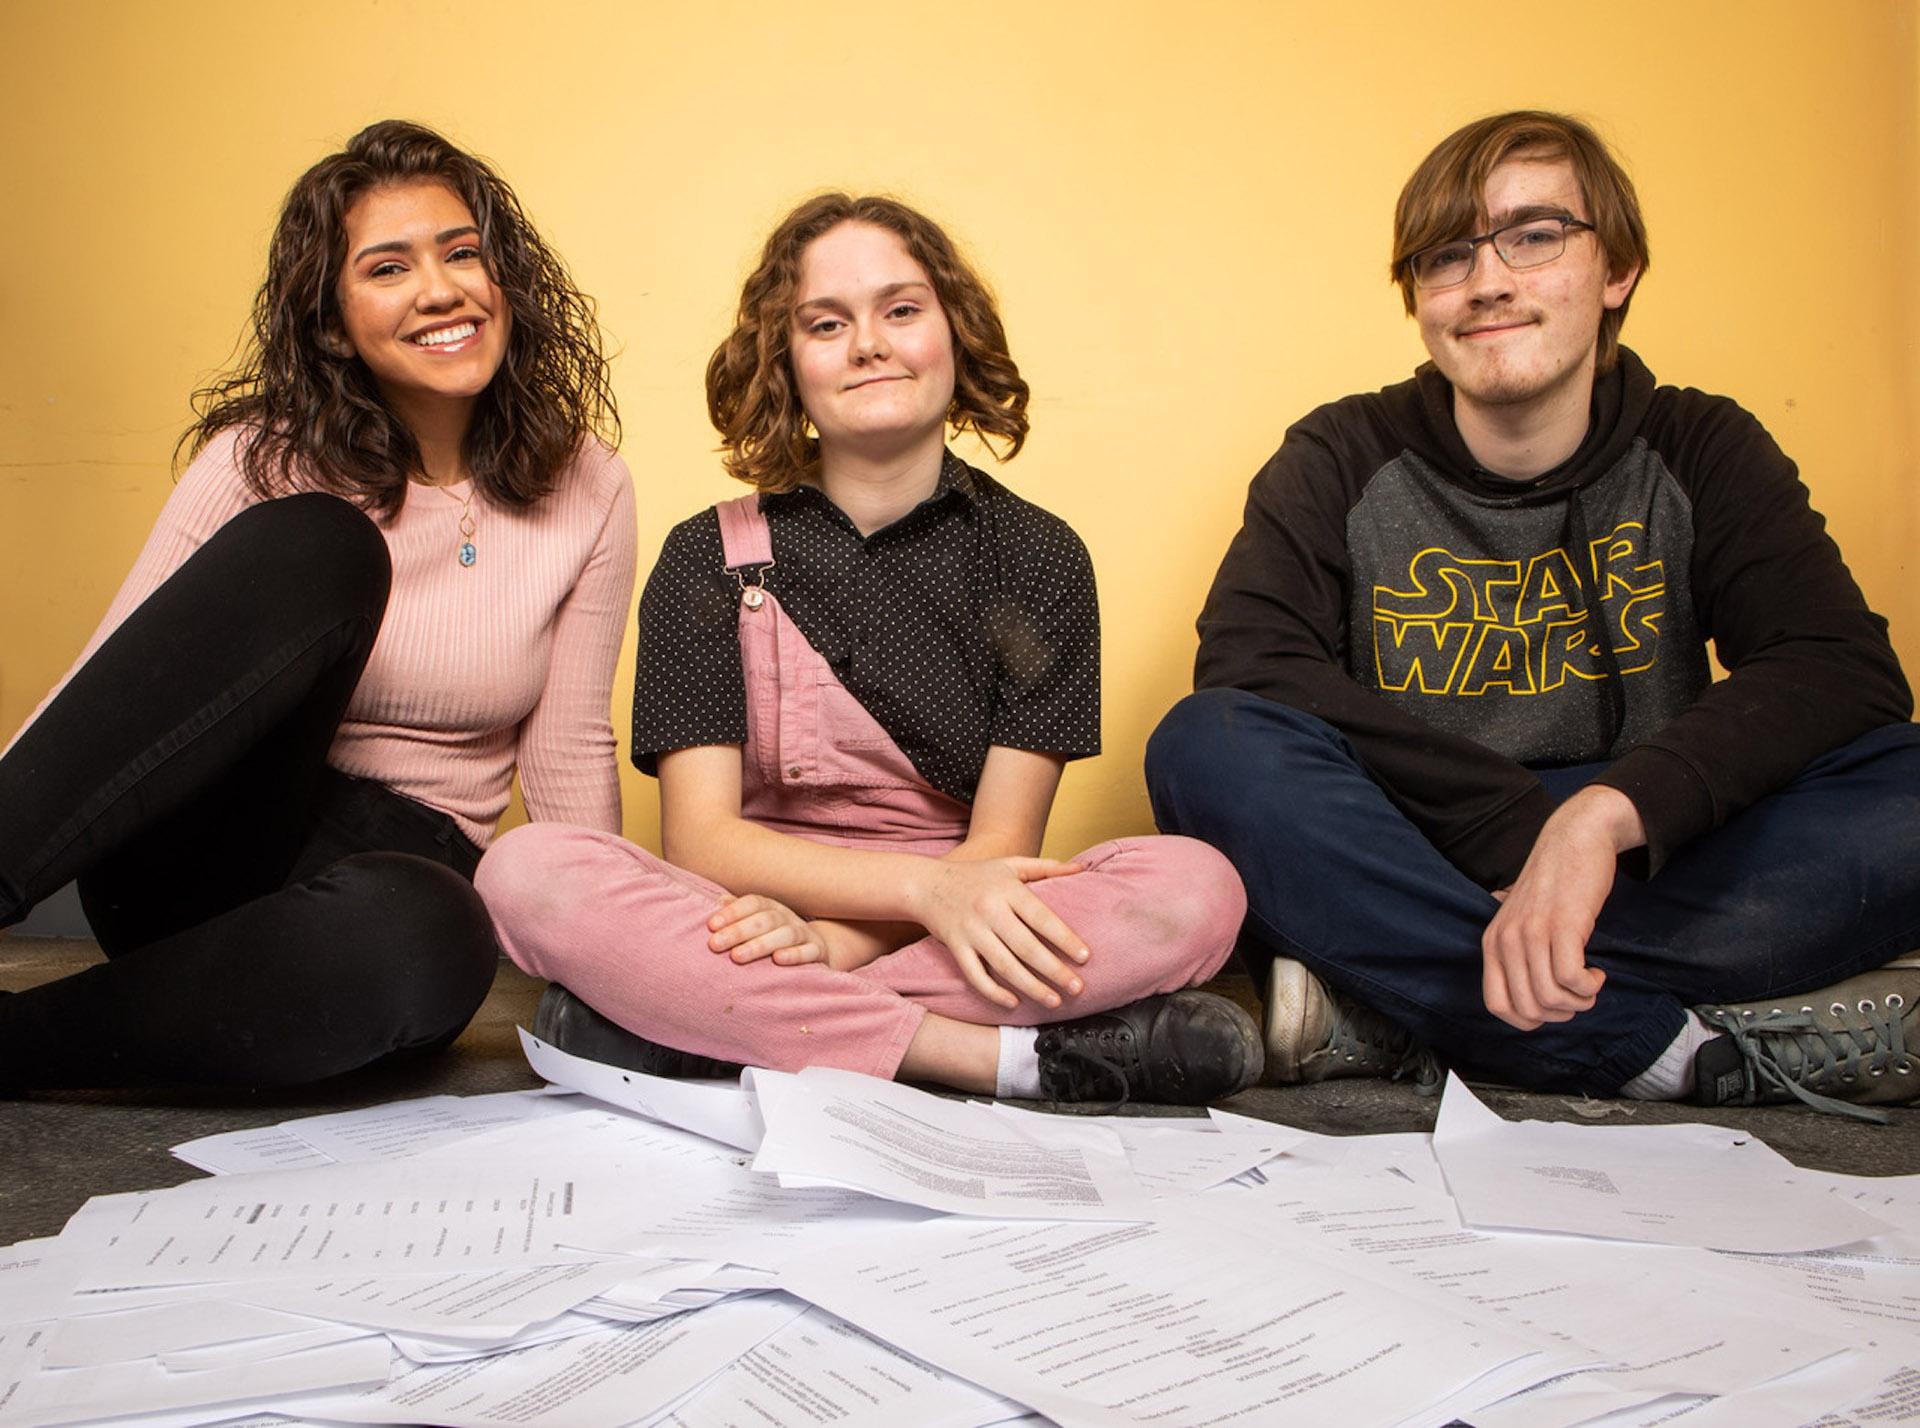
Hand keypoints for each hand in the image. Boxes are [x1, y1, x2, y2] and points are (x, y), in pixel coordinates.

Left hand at [707, 894, 829, 966]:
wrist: (816, 949)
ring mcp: (804, 934)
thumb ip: (738, 913)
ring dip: (760, 945)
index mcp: (771, 907)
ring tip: (736, 956)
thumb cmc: (775, 936)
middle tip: (715, 944)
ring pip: (785, 935)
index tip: (711, 925)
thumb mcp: (757, 922)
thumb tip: (718, 901)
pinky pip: (808, 951)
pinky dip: (794, 955)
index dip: (732, 912)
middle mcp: (788, 917)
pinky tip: (778, 960)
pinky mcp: (818, 952)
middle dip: (738, 931)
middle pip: (765, 920)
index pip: (753, 903)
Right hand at [909, 857, 1088, 1010]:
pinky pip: (975, 975)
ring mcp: (971, 931)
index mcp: (1008, 890)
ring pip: (1004, 966)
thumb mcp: (1010, 864)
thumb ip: (1046, 867)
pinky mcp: (955, 947)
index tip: (1085, 957)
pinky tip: (1014, 1002)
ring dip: (1031, 987)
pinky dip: (994, 992)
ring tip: (1054, 1001)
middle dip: (1054, 970)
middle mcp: (990, 911)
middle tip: (1077, 988)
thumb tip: (1082, 869)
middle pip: (1026, 947)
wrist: (926, 884)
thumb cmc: (976, 876)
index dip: (1064, 938)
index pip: (1042, 917)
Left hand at [1480, 786, 1643, 1031]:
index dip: (1528, 1020)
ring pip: (1551, 998)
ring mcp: (1532, 933)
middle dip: (1561, 1014)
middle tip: (1578, 996)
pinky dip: (1589, 986)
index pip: (1496, 1005)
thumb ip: (1517, 950)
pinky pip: (1571, 978)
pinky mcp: (1562, 925)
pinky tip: (1597, 972)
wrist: (1575, 839)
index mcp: (1492, 943)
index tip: (1552, 1008)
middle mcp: (1506, 941)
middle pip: (1529, 1008)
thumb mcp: (1521, 918)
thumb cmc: (1555, 884)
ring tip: (1590, 983)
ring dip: (1580, 1001)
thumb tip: (1525, 991)